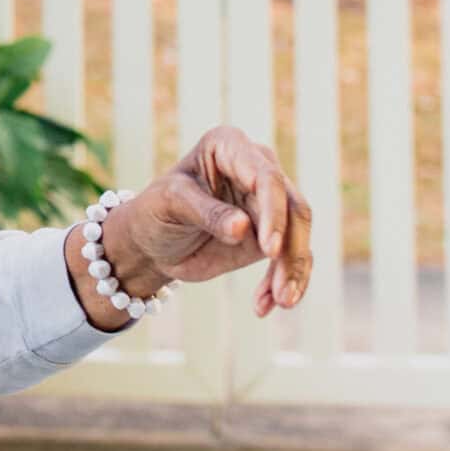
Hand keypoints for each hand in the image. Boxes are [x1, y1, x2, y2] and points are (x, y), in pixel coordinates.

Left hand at [98, 126, 312, 318]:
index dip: (273, 212)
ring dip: (293, 271)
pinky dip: (285, 281)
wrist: (150, 243)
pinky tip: (264, 305)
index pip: (265, 176)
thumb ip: (207, 213)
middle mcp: (256, 167)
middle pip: (292, 206)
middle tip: (283, 291)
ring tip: (281, 303)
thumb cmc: (154, 212)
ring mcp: (268, 202)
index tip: (270, 250)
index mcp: (228, 145)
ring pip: (299, 234)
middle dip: (290, 249)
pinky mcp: (272, 234)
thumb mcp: (170, 205)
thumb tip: (243, 228)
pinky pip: (292, 257)